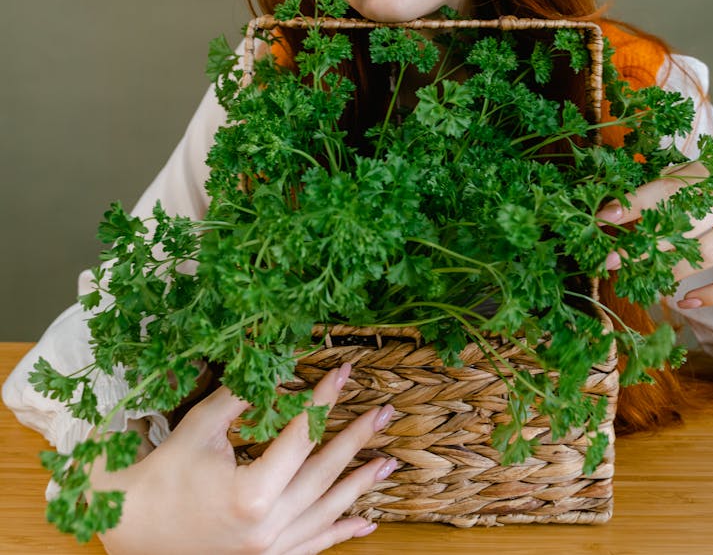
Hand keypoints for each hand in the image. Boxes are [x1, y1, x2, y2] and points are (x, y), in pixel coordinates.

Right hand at [92, 363, 395, 554]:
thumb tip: (280, 367)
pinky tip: (366, 522)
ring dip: (359, 486)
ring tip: (389, 462)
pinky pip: (314, 547)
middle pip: (323, 475)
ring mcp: (269, 551)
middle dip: (357, 440)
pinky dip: (341, 532)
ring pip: (326, 513)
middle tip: (385, 413)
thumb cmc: (164, 474)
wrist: (133, 529)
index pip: (301, 437)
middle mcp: (267, 528)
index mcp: (251, 492)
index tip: (345, 373)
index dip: (324, 401)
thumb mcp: (201, 426)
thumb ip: (243, 397)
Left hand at [598, 152, 712, 309]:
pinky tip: (685, 301)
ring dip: (671, 270)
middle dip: (643, 245)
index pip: (666, 187)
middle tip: (611, 261)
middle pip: (682, 224)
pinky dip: (712, 295)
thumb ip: (676, 183)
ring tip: (644, 280)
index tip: (603, 218)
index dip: (633, 204)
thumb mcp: (709, 169)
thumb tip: (628, 205)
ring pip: (706, 253)